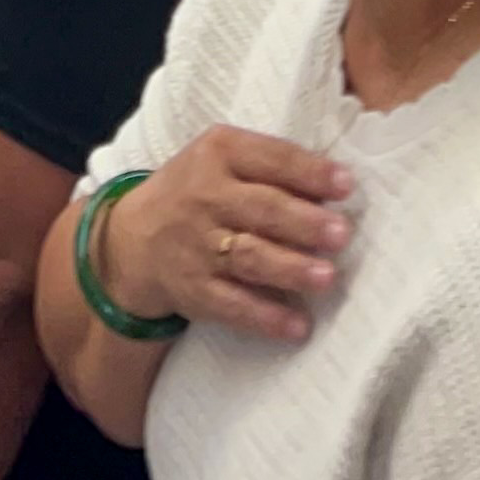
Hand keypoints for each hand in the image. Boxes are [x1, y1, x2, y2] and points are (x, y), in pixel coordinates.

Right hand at [116, 124, 358, 340]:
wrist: (132, 240)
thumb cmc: (197, 193)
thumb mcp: (222, 161)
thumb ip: (272, 167)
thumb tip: (336, 189)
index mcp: (218, 153)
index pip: (269, 157)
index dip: (309, 171)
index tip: (347, 185)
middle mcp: (204, 197)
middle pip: (261, 209)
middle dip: (304, 223)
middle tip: (342, 234)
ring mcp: (196, 246)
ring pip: (248, 257)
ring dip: (289, 268)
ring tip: (326, 278)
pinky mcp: (192, 289)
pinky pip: (231, 305)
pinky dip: (265, 316)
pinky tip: (297, 326)